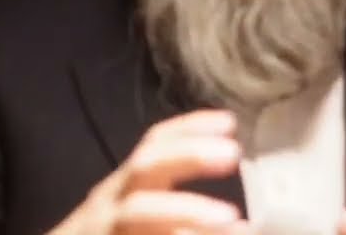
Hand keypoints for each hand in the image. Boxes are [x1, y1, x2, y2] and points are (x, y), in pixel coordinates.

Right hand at [49, 109, 253, 234]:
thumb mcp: (137, 218)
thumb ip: (178, 218)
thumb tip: (243, 225)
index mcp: (124, 189)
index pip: (155, 145)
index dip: (190, 128)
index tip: (229, 121)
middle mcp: (110, 204)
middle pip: (145, 167)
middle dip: (188, 156)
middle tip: (232, 153)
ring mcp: (102, 228)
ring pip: (139, 211)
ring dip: (186, 210)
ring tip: (230, 217)